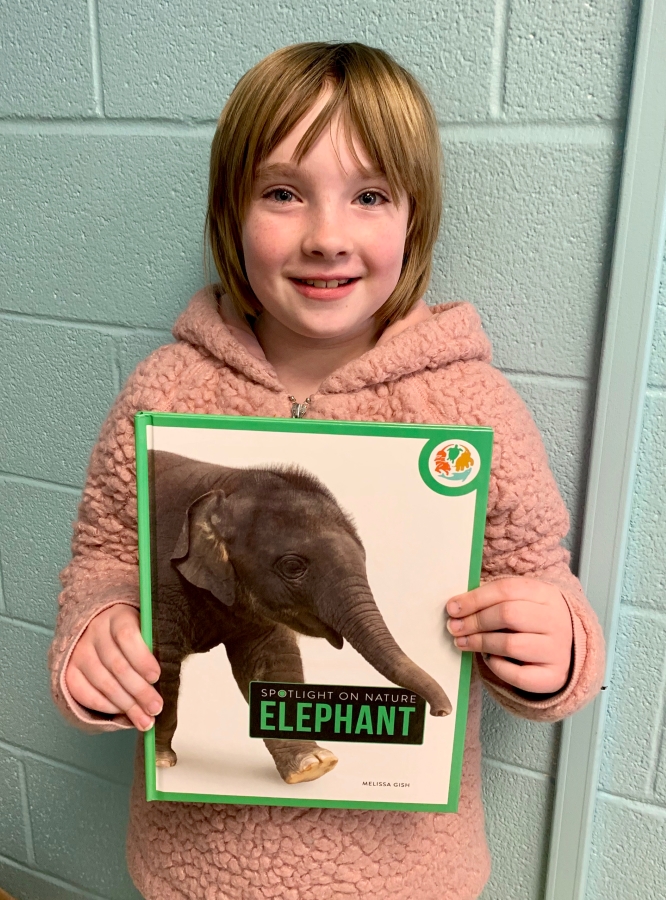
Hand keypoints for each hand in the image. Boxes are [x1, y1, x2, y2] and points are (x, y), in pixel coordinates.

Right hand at [65, 605, 161, 730]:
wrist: (99, 624)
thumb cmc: (133, 631)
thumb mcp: (145, 628)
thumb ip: (153, 646)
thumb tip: (163, 680)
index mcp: (117, 616)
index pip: (127, 636)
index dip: (142, 659)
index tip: (156, 677)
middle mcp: (94, 632)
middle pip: (117, 666)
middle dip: (140, 691)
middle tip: (156, 708)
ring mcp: (79, 652)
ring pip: (103, 683)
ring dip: (126, 705)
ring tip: (145, 719)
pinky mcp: (69, 670)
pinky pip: (85, 694)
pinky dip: (106, 707)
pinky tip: (122, 713)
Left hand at [446, 578, 572, 693]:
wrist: (567, 650)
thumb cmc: (532, 622)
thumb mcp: (521, 602)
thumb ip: (493, 600)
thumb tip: (456, 608)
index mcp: (546, 594)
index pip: (506, 589)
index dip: (475, 599)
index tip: (452, 608)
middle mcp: (556, 620)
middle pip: (508, 614)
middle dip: (475, 621)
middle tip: (454, 628)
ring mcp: (558, 650)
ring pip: (510, 645)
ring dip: (480, 643)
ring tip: (463, 642)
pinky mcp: (554, 676)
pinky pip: (518, 675)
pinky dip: (497, 666)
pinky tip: (488, 658)